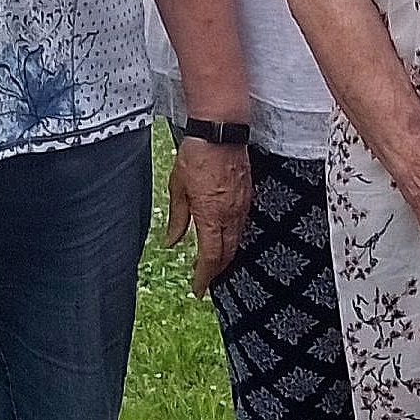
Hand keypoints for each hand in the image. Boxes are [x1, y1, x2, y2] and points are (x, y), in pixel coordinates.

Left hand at [164, 136, 251, 296]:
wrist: (220, 129)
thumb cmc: (196, 154)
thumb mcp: (178, 188)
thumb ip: (177, 218)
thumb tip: (171, 243)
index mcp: (212, 215)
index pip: (211, 256)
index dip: (205, 276)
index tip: (198, 290)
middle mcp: (231, 214)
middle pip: (228, 252)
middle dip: (217, 270)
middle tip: (205, 281)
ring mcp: (243, 204)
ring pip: (237, 239)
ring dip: (226, 255)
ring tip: (214, 264)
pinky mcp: (248, 194)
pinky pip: (243, 224)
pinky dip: (234, 237)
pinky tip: (225, 238)